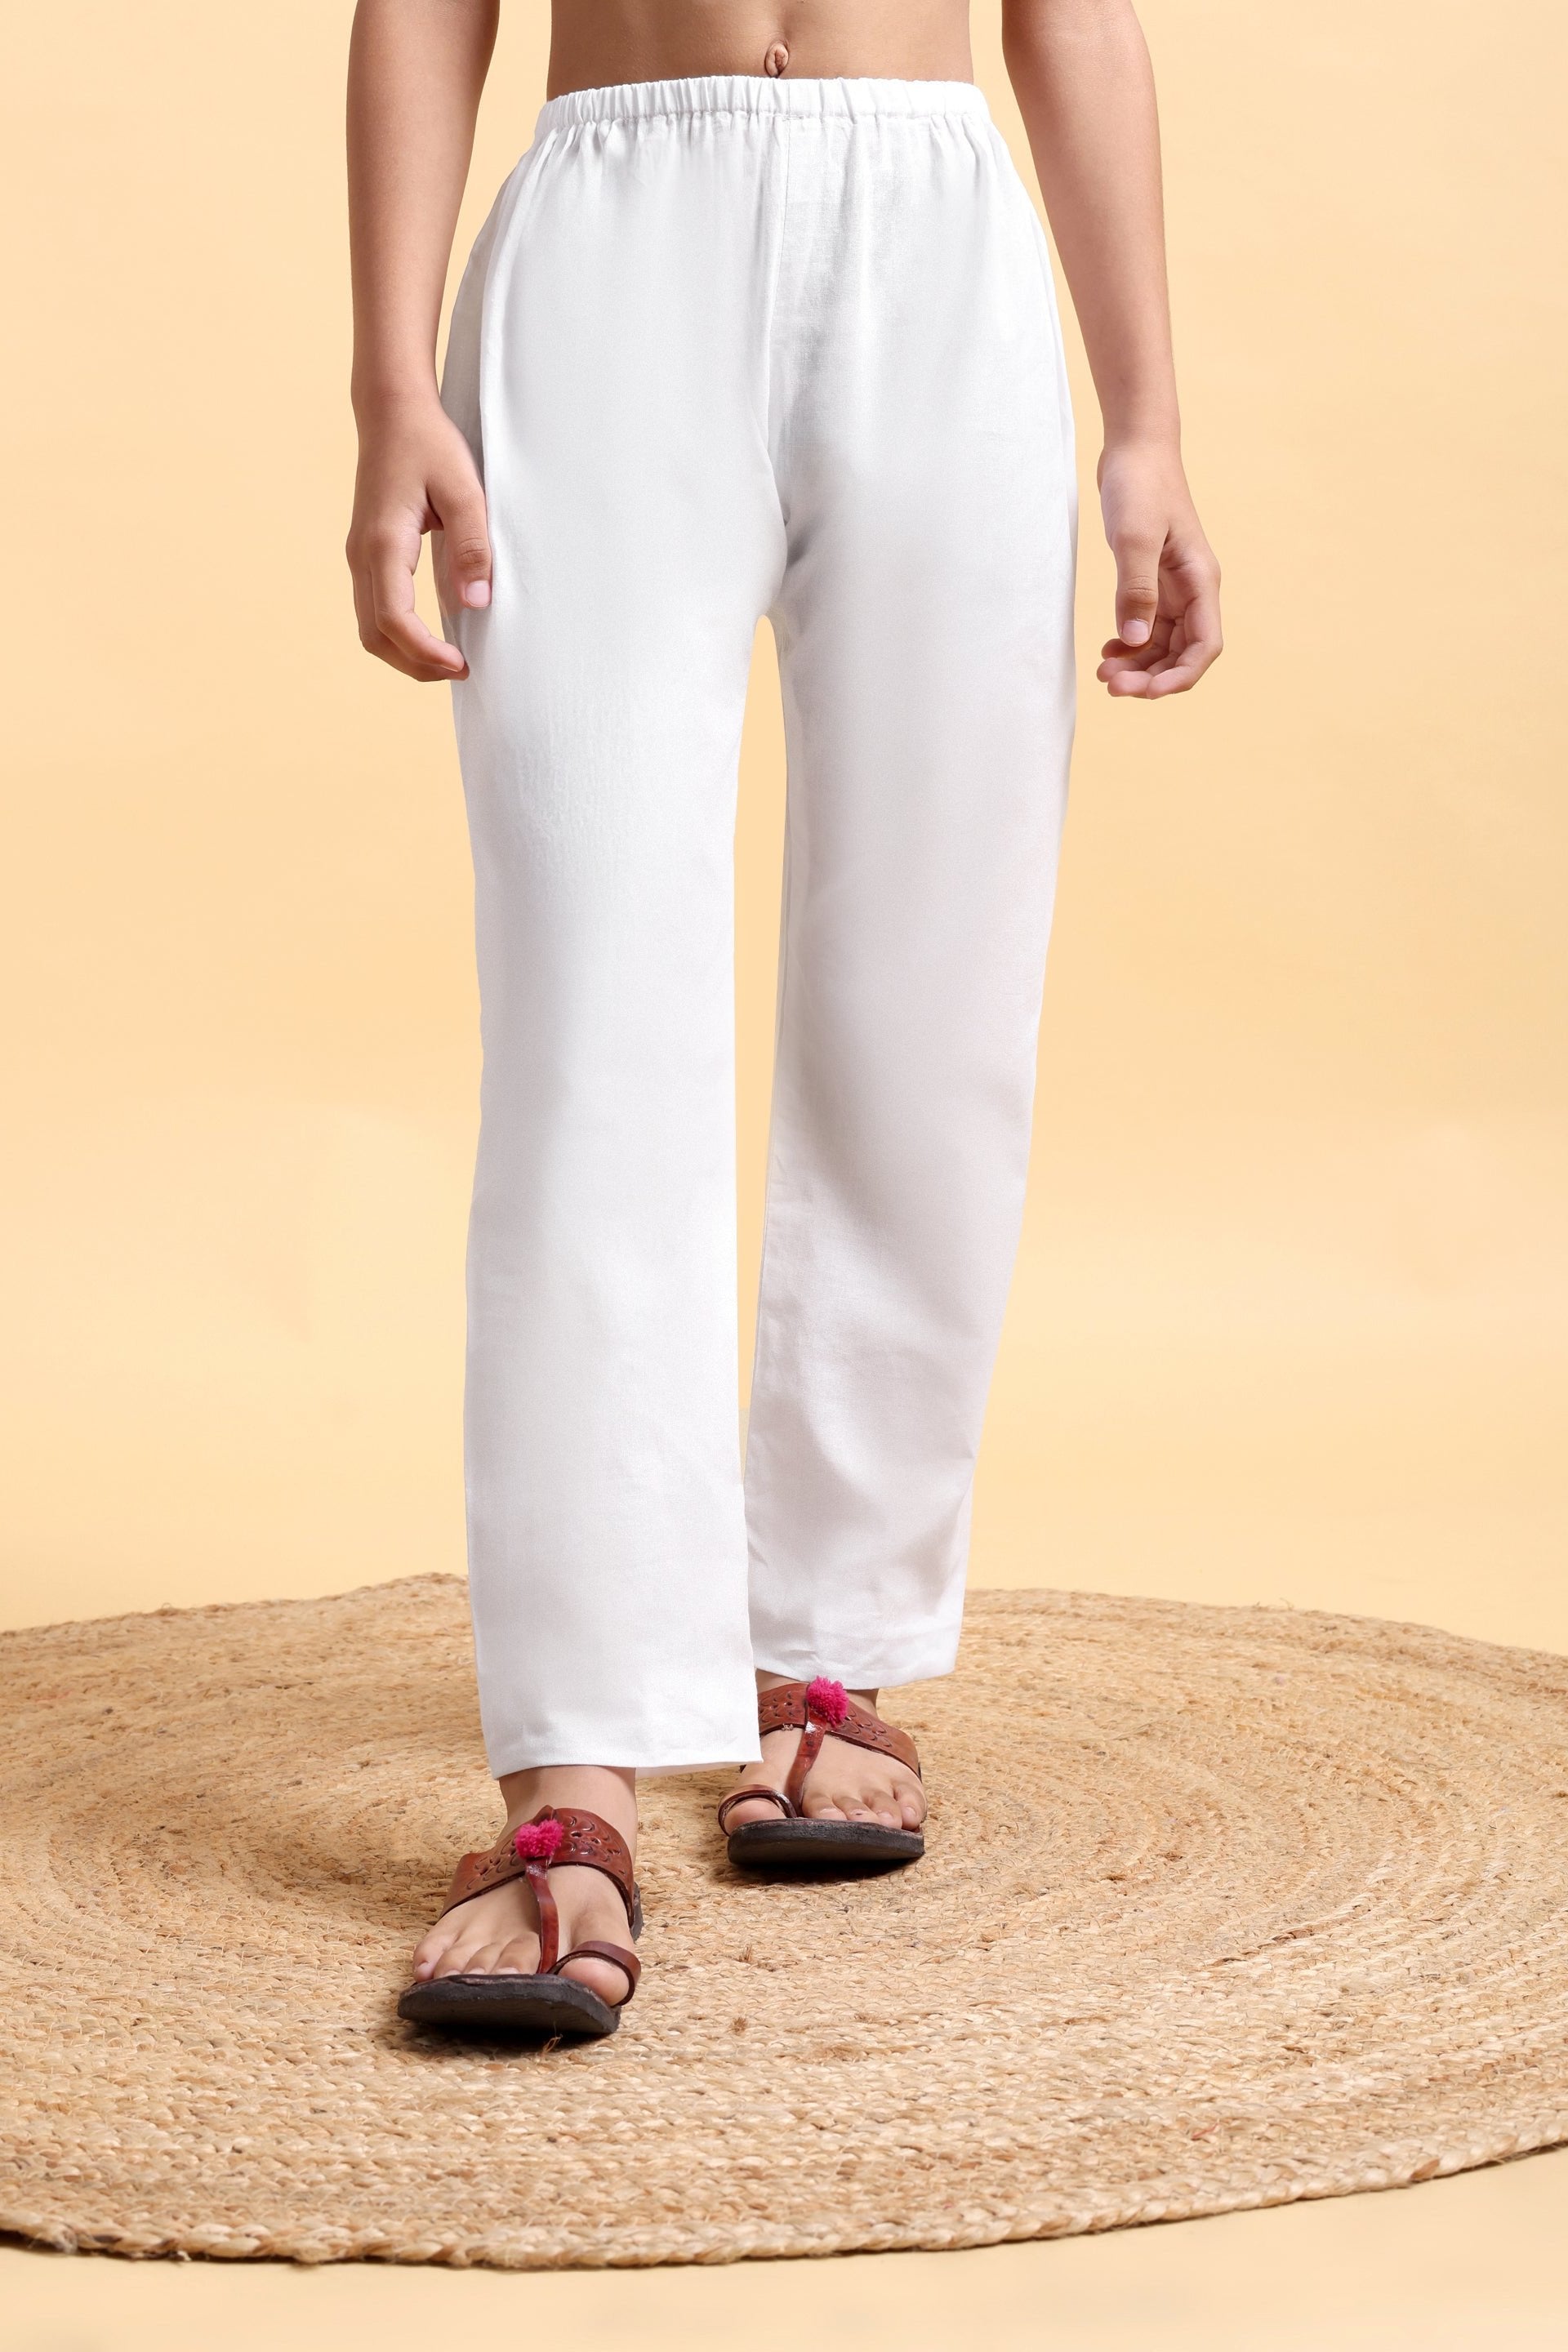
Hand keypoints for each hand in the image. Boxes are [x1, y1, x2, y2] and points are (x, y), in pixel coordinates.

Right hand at [346, 395, 491, 681]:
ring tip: (449, 660)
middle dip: (415, 665)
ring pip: (369, 629)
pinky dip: (399, 634)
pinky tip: (433, 635)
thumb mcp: (464, 490)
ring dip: (406, 654)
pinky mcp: (366, 555)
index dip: (425, 653)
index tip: (461, 665)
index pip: (394, 620)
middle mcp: (361, 555)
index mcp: (383, 542)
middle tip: (461, 670)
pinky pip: (374, 610)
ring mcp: (359, 557)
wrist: (392, 412)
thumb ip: (472, 546)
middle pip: (375, 637)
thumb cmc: (430, 445)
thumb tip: (476, 602)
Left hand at [1095, 441, 1221, 697]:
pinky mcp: (1153, 581)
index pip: (1205, 646)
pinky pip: (1148, 627)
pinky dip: (1130, 645)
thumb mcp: (1135, 538)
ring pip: (1163, 644)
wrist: (1135, 448)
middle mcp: (1193, 589)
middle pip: (1183, 653)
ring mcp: (1174, 587)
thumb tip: (1137, 640)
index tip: (1145, 691)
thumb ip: (1136, 590)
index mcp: (1201, 581)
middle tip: (1110, 686)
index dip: (1179, 676)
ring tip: (1103, 672)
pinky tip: (1108, 651)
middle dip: (1151, 676)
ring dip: (1138, 665)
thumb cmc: (1141, 484)